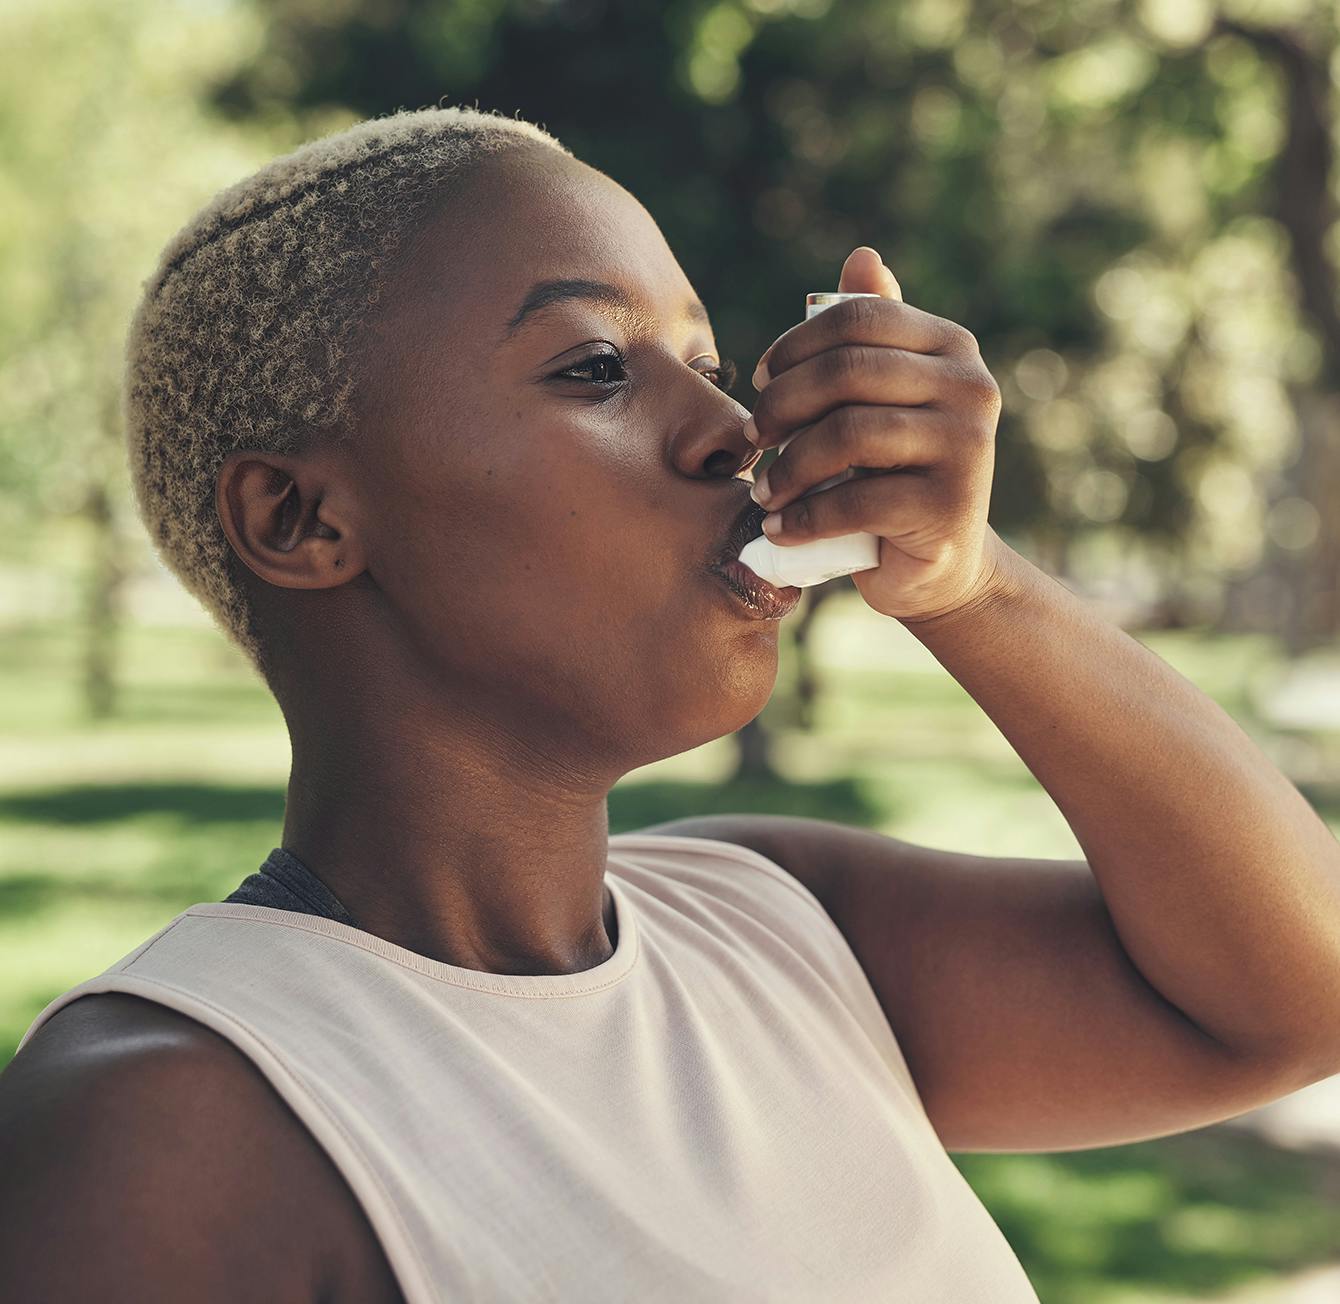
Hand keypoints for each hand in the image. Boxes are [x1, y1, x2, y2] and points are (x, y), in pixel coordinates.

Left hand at [746, 246, 1009, 623]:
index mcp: (951, 346)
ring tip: (764, 492)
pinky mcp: (950, 506)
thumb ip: (871, 336)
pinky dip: (803, 517)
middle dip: (781, 405)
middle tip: (752, 439)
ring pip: (847, 434)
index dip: (796, 344)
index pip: (859, 317)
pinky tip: (780, 528)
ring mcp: (967, 447)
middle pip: (847, 371)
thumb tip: (861, 256)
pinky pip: (855, 500)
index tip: (760, 380)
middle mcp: (971, 387)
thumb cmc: (892, 472)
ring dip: (787, 467)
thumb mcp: (881, 399)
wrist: (936, 564)